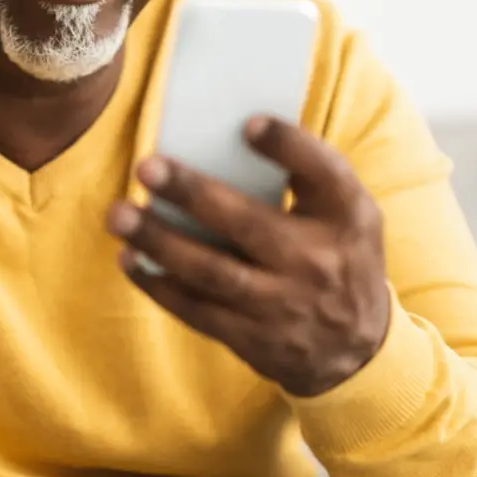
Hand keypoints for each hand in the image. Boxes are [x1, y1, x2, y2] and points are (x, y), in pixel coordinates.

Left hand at [106, 116, 390, 396]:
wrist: (357, 353)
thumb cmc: (338, 257)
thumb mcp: (348, 213)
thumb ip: (309, 173)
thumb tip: (237, 129)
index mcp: (347, 217)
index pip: (324, 174)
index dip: (288, 145)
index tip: (248, 124)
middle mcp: (317, 261)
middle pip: (248, 223)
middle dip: (192, 194)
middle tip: (146, 166)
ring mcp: (282, 305)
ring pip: (212, 272)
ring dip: (159, 242)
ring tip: (119, 214)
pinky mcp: (253, 338)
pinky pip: (197, 309)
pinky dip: (158, 284)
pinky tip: (128, 257)